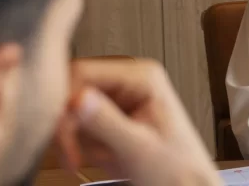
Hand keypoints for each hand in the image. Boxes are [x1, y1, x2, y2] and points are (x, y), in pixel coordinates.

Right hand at [55, 59, 219, 185]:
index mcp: (142, 77)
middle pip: (72, 90)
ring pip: (70, 109)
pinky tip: (101, 156)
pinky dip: (80, 144)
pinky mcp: (109, 114)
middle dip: (69, 127)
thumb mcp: (138, 147)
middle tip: (73, 155)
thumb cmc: (176, 167)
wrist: (185, 185)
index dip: (65, 103)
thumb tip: (79, 99)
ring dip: (75, 139)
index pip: (83, 72)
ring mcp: (118, 97)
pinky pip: (77, 123)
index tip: (63, 135)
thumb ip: (108, 122)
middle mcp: (128, 80)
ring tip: (97, 158)